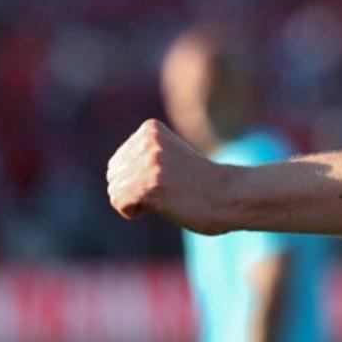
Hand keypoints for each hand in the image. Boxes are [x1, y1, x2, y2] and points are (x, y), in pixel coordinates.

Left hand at [105, 119, 233, 233]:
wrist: (230, 196)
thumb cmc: (201, 182)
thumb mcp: (169, 155)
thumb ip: (141, 155)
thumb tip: (111, 171)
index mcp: (150, 128)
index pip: (118, 162)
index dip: (141, 177)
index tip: (170, 176)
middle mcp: (147, 142)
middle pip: (114, 176)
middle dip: (136, 189)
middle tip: (170, 188)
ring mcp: (148, 162)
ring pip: (115, 191)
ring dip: (139, 202)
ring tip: (169, 195)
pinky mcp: (148, 185)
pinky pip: (120, 204)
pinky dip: (136, 212)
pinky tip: (164, 204)